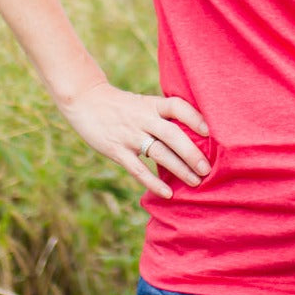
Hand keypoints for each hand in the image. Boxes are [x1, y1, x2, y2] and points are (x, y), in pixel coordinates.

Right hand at [61, 81, 210, 199]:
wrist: (85, 101)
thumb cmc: (120, 105)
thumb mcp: (142, 103)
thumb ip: (161, 117)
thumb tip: (190, 135)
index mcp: (151, 104)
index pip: (177, 106)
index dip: (194, 117)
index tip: (209, 131)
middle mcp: (143, 118)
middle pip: (172, 134)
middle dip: (191, 153)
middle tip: (206, 169)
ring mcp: (129, 135)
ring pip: (159, 153)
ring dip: (179, 169)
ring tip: (195, 182)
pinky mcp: (116, 150)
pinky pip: (138, 169)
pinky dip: (153, 182)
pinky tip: (167, 193)